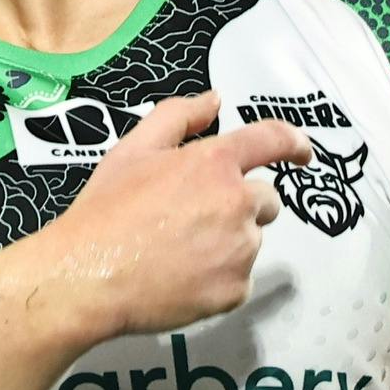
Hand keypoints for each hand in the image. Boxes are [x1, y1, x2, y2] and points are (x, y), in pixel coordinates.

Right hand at [14, 93, 306, 349]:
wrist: (87, 277)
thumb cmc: (105, 210)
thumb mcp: (132, 150)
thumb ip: (178, 116)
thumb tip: (215, 100)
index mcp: (215, 162)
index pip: (273, 140)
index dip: (294, 144)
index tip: (302, 154)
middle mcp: (238, 202)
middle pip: (265, 200)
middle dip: (241, 207)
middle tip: (193, 221)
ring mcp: (240, 249)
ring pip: (251, 241)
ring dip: (227, 244)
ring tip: (178, 253)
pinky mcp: (235, 289)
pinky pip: (239, 280)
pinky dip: (218, 280)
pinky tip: (181, 279)